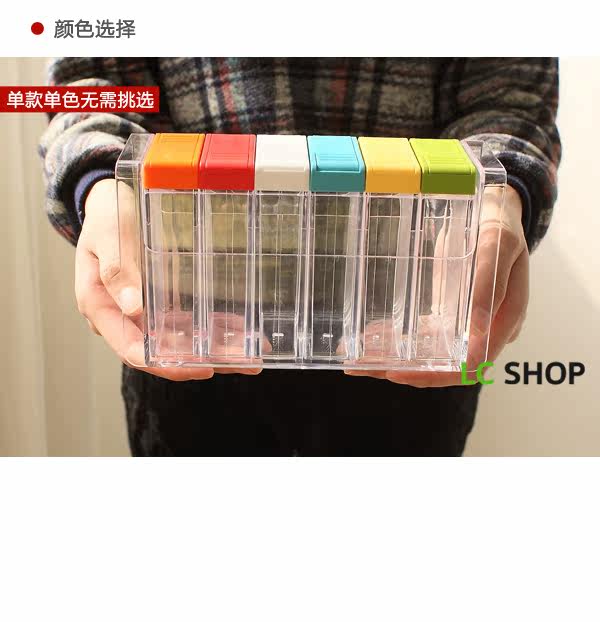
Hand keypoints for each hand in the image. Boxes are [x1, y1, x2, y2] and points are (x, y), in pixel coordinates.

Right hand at [75, 178, 259, 379]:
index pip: (132, 349)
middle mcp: (122, 317)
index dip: (166, 362)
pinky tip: (240, 331)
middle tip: (241, 363)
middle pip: (161, 351)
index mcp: (100, 307)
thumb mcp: (107, 236)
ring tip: (250, 356)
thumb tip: (133, 307)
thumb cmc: (105, 217)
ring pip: (179, 341)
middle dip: (202, 361)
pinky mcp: (159, 303)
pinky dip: (212, 328)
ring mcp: (142, 312)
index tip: (200, 366)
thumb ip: (117, 270)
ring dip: (213, 349)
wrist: (109, 202)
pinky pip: (186, 322)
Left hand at [346, 185, 528, 386]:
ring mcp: (464, 323)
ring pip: (429, 353)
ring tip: (357, 358)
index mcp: (505, 322)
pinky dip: (399, 337)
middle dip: (404, 370)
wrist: (493, 209)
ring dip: (395, 358)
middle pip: (444, 366)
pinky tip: (371, 334)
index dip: (436, 374)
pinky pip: (423, 333)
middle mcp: (485, 330)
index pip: (471, 365)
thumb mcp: (498, 246)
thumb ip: (490, 285)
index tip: (399, 373)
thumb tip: (478, 330)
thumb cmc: (499, 224)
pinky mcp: (448, 313)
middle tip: (365, 367)